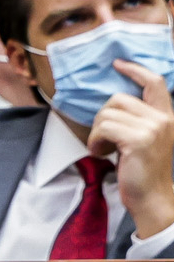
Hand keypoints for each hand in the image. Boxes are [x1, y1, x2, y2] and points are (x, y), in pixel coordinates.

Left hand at [91, 61, 173, 240]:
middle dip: (102, 117)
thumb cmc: (143, 170)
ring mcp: (153, 128)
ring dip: (97, 132)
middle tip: (104, 138)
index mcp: (168, 116)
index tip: (118, 64)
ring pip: (107, 113)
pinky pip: (104, 128)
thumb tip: (113, 103)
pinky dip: (95, 141)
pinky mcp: (139, 139)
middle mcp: (163, 119)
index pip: (154, 82)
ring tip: (104, 148)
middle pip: (118, 99)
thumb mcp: (147, 139)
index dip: (135, 70)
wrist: (152, 197)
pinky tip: (101, 153)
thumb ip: (140, 119)